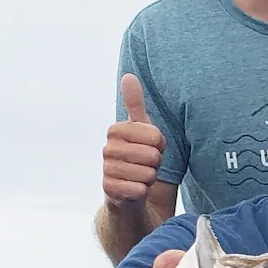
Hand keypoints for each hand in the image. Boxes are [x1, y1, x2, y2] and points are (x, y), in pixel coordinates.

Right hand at [103, 75, 166, 205]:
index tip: (153, 147)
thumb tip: (128, 76)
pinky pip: (139, 190)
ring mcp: (107, 170)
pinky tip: (136, 189)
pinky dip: (143, 191)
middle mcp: (107, 149)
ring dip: (150, 178)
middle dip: (156, 163)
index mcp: (116, 130)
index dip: (160, 145)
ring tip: (142, 176)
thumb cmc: (139, 155)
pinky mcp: (109, 190)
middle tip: (147, 164)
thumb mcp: (141, 128)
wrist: (129, 190)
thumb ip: (135, 104)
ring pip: (147, 174)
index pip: (154, 136)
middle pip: (152, 156)